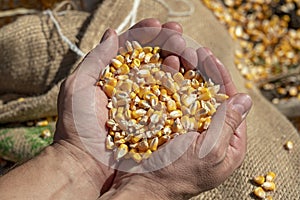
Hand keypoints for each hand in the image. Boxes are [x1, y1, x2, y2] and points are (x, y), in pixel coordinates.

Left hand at [53, 18, 185, 193]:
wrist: (84, 163)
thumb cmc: (76, 126)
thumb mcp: (77, 87)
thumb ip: (96, 59)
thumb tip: (112, 33)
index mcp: (113, 76)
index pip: (131, 49)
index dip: (145, 34)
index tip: (157, 24)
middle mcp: (131, 87)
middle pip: (152, 59)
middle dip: (166, 42)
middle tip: (178, 33)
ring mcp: (144, 103)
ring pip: (164, 76)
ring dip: (176, 59)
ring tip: (185, 51)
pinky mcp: (154, 119)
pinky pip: (170, 100)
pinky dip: (180, 85)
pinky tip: (185, 74)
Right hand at [101, 40, 251, 198]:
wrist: (142, 186)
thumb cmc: (177, 175)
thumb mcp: (210, 151)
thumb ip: (228, 124)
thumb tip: (245, 99)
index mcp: (227, 143)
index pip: (230, 104)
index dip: (221, 79)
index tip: (212, 59)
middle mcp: (208, 133)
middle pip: (210, 95)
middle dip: (203, 72)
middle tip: (197, 52)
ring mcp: (186, 128)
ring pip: (189, 95)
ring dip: (185, 73)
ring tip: (180, 54)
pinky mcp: (168, 125)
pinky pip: (170, 101)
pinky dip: (167, 84)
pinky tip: (165, 69)